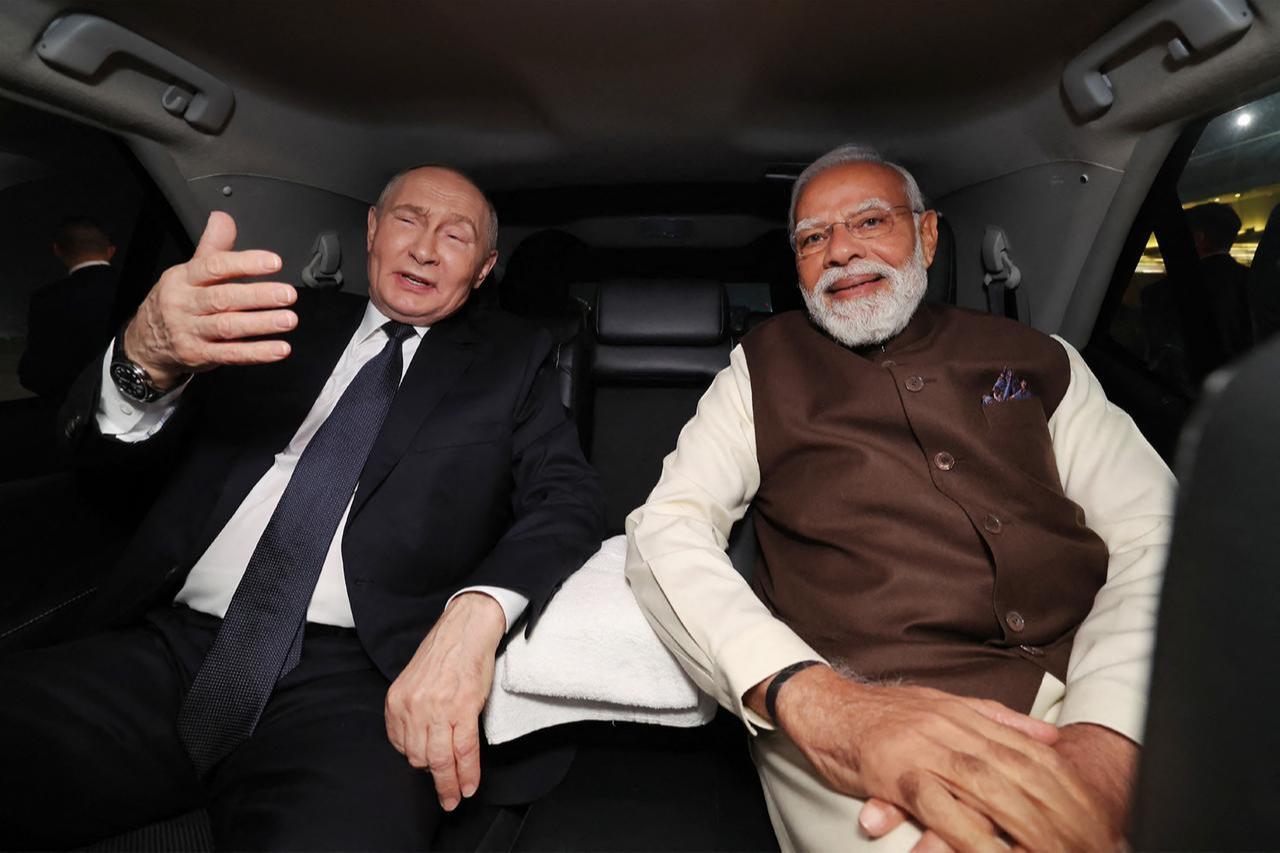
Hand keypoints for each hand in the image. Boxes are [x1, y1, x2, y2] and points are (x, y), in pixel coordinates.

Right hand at [122, 211, 297, 388]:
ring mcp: (190, 332)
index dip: (245, 263)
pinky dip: (257, 353)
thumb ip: (212, 248)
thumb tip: (223, 218)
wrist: (145, 342)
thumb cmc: (175, 302)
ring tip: (287, 320)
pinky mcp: (198, 355)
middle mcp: (185, 304)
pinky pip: (231, 354)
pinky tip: (279, 349)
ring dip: (261, 324)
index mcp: (184, 279)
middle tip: (287, 294)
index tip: (273, 262)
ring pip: (228, 327)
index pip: (214, 266)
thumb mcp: (187, 272)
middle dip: (258, 295)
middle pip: (223, 298)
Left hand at [384, 592, 505, 810]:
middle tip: (445, 795)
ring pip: (441, 761)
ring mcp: (437, 710)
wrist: (467, 628)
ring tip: (457, 796)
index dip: (418, 762)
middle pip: (419, 758)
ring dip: (450, 784)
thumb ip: (412, 711)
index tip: (429, 772)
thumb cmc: (445, 653)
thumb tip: (421, 741)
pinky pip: (464, 751)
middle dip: (433, 779)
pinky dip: (467, 773)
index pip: (402, 746)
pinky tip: (469, 786)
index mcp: (397, 701)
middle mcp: (413, 707)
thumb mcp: (415, 682)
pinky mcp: (462, 709)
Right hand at [858, 724, 1134, 850]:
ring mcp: (923, 748)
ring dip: (1022, 823)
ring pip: (984, 786)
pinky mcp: (894, 770)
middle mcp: (951, 728)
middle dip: (1055, 810)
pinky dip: (968, 832)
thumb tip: (1048, 736)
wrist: (823, 706)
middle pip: (1016, 770)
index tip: (1093, 814)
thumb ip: (997, 720)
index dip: (1065, 784)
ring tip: (1050, 849)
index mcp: (967, 714)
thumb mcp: (943, 706)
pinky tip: (990, 851)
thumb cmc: (879, 715)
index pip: (1029, 750)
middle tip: (1086, 841)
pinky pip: (938, 806)